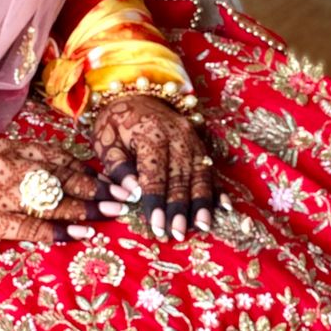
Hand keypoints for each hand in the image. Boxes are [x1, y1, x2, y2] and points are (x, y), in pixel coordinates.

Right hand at [0, 135, 130, 250]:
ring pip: (51, 199)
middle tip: (122, 196)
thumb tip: (60, 172)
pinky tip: (78, 234)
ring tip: (109, 214)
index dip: (86, 167)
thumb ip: (20, 160)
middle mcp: (8, 167)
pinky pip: (29, 225)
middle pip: (60, 175)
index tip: (111, 177)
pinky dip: (56, 230)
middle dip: (94, 186)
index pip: (55, 155)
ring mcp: (0, 194)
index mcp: (8, 148)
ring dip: (84, 207)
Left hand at [91, 93, 215, 240]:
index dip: (156, 202)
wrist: (134, 95)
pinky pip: (210, 169)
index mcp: (150, 135)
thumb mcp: (106, 141)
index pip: (154, 175)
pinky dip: (217, 189)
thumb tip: (132, 195)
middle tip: (178, 234)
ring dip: (201, 204)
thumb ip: (118, 168)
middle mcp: (176, 137)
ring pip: (199, 176)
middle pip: (180, 178)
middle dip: (179, 209)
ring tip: (202, 227)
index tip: (156, 226)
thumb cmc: (116, 123)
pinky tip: (224, 208)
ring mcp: (192, 140)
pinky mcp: (200, 145)